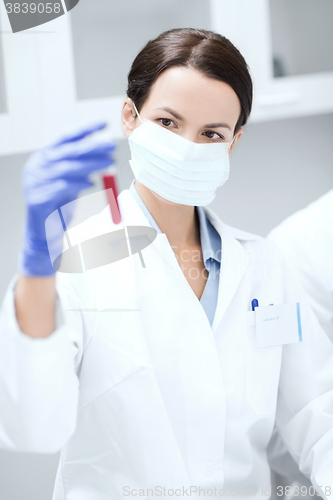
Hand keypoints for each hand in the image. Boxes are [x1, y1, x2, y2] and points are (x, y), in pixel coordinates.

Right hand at [20, 122, 114, 275]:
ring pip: (66, 167)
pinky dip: (78, 184)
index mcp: (43, 157)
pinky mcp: (37, 199)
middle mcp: (36, 166)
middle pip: (67, 151)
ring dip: (90, 164)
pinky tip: (91, 184)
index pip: (64, 137)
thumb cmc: (58, 206)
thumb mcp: (70, 182)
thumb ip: (82, 168)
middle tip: (111, 146)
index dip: (85, 129)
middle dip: (92, 146)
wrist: (43, 233)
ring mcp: (34, 182)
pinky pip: (61, 188)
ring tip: (108, 163)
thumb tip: (105, 155)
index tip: (104, 124)